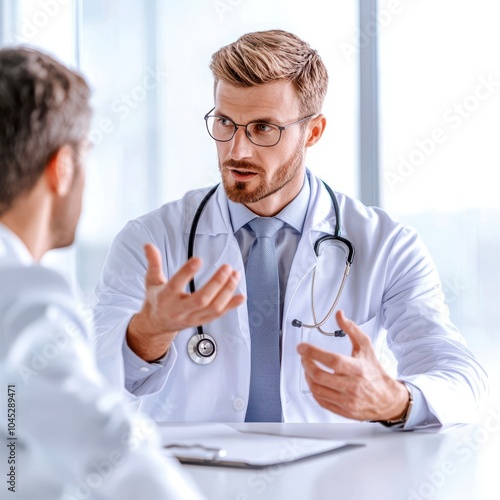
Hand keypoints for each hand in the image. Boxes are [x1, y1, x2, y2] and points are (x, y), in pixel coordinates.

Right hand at [127, 243, 244, 361]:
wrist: (157, 325)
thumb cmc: (157, 300)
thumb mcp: (151, 281)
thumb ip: (153, 263)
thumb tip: (148, 245)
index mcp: (165, 298)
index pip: (175, 285)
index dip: (186, 273)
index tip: (198, 259)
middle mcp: (179, 309)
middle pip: (200, 299)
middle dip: (216, 283)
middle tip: (226, 267)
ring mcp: (192, 317)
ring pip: (213, 307)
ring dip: (227, 292)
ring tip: (235, 275)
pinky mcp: (201, 321)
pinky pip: (219, 315)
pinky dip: (231, 306)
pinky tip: (241, 296)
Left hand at [297, 310, 408, 421]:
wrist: (388, 399)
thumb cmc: (375, 372)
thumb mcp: (366, 347)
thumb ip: (351, 330)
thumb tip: (339, 315)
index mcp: (358, 369)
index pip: (332, 360)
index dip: (314, 353)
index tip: (302, 347)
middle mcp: (352, 386)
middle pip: (320, 376)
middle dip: (306, 364)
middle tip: (303, 356)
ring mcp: (347, 401)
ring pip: (317, 389)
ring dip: (307, 376)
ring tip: (307, 367)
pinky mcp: (343, 411)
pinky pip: (321, 401)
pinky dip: (313, 389)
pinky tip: (313, 381)